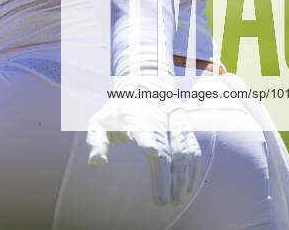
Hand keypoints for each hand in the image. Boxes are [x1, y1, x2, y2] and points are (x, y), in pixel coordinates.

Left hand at [86, 88, 201, 205]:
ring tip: (176, 200)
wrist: (143, 85)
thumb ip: (96, 140)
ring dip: (183, 178)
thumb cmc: (118, 110)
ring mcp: (174, 123)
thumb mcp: (100, 120)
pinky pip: (193, 150)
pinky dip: (193, 170)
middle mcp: (159, 120)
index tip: (152, 155)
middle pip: (168, 151)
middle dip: (168, 178)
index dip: (150, 144)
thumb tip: (95, 163)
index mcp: (136, 117)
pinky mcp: (185, 128)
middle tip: (164, 202)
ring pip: (184, 153)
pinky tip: (188, 188)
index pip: (146, 132)